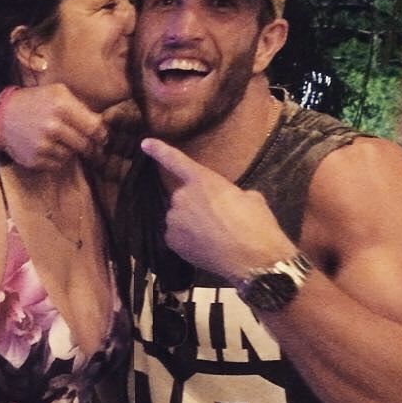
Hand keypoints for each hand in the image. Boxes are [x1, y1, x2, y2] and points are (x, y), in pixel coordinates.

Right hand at [1, 84, 107, 169]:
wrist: (2, 117)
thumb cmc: (35, 102)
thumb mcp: (58, 93)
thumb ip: (81, 107)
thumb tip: (102, 126)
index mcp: (61, 105)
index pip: (94, 128)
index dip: (102, 135)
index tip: (102, 137)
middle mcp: (53, 126)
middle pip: (86, 145)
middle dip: (90, 146)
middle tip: (88, 144)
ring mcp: (43, 145)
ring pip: (72, 156)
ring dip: (71, 151)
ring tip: (60, 141)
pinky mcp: (36, 160)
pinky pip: (58, 165)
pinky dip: (58, 159)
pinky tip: (49, 148)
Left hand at [141, 137, 296, 278]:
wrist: (253, 258)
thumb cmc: (256, 225)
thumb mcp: (250, 199)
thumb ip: (232, 194)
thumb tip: (234, 201)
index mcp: (202, 179)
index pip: (175, 160)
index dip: (159, 150)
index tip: (145, 144)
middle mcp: (182, 197)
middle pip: (183, 198)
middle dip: (196, 206)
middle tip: (219, 220)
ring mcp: (174, 220)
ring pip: (179, 219)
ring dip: (191, 224)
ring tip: (214, 236)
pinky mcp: (171, 241)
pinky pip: (176, 237)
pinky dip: (187, 241)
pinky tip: (205, 247)